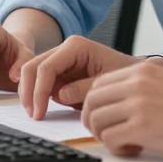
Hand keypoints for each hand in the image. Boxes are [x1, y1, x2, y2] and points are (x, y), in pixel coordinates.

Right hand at [18, 35, 147, 118]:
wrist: (134, 74)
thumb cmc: (124, 74)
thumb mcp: (106, 83)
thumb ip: (83, 88)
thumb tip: (59, 95)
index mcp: (75, 46)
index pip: (47, 67)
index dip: (39, 90)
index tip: (39, 113)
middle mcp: (64, 49)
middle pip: (34, 66)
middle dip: (28, 91)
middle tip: (32, 115)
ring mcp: (61, 60)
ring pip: (33, 73)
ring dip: (30, 93)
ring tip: (36, 115)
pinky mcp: (60, 72)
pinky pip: (42, 81)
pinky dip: (38, 95)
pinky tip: (40, 110)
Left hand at [81, 63, 162, 158]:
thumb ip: (138, 87)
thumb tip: (113, 104)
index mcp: (140, 70)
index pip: (99, 84)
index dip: (95, 104)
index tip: (103, 117)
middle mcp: (135, 83)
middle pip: (92, 101)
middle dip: (93, 121)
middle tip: (108, 133)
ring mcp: (137, 104)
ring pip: (97, 120)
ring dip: (105, 136)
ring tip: (124, 141)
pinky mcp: (141, 127)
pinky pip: (110, 138)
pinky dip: (116, 147)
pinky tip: (133, 148)